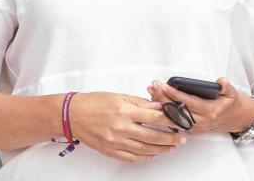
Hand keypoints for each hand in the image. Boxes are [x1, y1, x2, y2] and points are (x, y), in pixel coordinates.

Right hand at [68, 92, 184, 161]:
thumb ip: (141, 102)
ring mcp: (116, 142)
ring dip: (161, 149)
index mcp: (125, 111)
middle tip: (181, 138)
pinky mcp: (110, 151)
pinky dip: (145, 157)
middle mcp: (121, 128)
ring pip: (145, 149)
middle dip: (171, 138)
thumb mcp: (120, 96)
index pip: (155, 117)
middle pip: (153, 135)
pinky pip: (132, 157)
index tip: (180, 121)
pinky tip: (153, 154)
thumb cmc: (94, 103)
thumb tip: (159, 105)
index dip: (171, 119)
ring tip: (172, 147)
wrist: (73, 115)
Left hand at [148, 77, 253, 135]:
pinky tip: (158, 103)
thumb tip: (221, 81)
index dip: (175, 94)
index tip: (165, 86)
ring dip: (162, 105)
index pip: (189, 102)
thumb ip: (226, 86)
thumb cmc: (231, 105)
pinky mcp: (192, 130)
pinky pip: (175, 122)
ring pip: (174, 117)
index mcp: (210, 111)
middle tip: (154, 86)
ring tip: (152, 92)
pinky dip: (166, 112)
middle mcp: (201, 121)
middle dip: (163, 98)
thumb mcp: (232, 93)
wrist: (235, 120)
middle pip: (178, 110)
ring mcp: (195, 127)